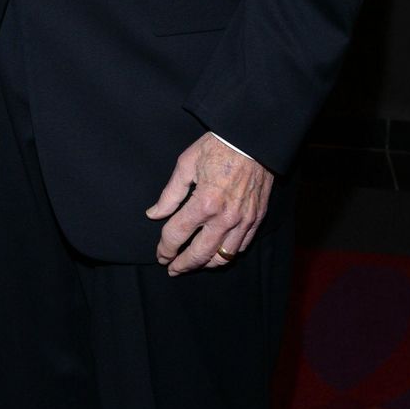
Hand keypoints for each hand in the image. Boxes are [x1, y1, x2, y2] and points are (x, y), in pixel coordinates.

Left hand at [146, 133, 273, 273]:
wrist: (252, 140)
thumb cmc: (217, 147)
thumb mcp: (186, 163)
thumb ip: (170, 194)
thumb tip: (154, 214)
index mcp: (203, 202)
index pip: (177, 234)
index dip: (165, 248)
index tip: (160, 255)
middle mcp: (224, 217)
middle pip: (199, 254)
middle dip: (182, 265)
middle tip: (172, 269)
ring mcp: (242, 221)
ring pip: (222, 257)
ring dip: (204, 264)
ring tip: (193, 263)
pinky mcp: (256, 219)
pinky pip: (241, 247)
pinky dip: (226, 254)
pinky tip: (216, 253)